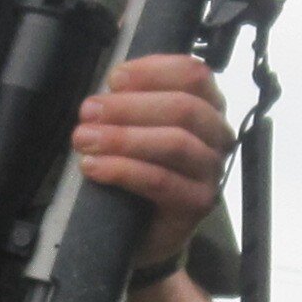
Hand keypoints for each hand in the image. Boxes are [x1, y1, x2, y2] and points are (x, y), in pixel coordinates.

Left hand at [74, 52, 232, 269]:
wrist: (142, 232)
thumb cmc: (139, 170)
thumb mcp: (135, 126)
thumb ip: (131, 101)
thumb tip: (111, 83)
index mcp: (207, 105)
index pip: (193, 74)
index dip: (153, 70)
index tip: (114, 79)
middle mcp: (217, 135)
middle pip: (183, 108)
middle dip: (129, 106)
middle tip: (88, 111)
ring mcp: (211, 171)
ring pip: (174, 143)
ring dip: (123, 137)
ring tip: (84, 139)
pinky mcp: (198, 203)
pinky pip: (161, 181)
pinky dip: (123, 170)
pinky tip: (94, 167)